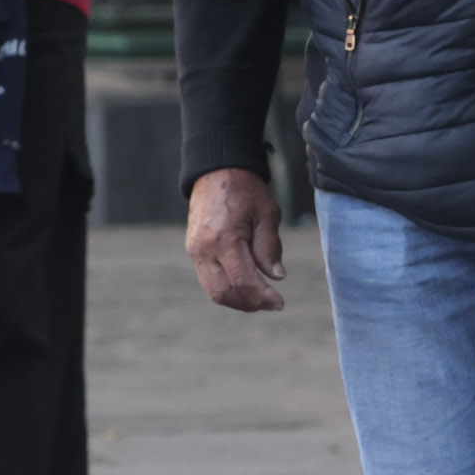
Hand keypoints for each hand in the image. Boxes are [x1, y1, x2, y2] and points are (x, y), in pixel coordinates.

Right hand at [187, 167, 287, 311]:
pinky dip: (227, 288)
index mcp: (225, 238)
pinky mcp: (193, 250)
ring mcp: (195, 250)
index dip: (263, 297)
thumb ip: (270, 247)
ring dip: (237, 300)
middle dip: (249, 303)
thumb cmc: (245, 190)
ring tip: (259, 297)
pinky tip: (244, 285)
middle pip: (223, 292)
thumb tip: (276, 277)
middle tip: (271, 303)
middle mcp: (204, 248)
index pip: (243, 280)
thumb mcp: (267, 214)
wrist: (216, 171)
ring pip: (213, 290)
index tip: (280, 303)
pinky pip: (208, 279)